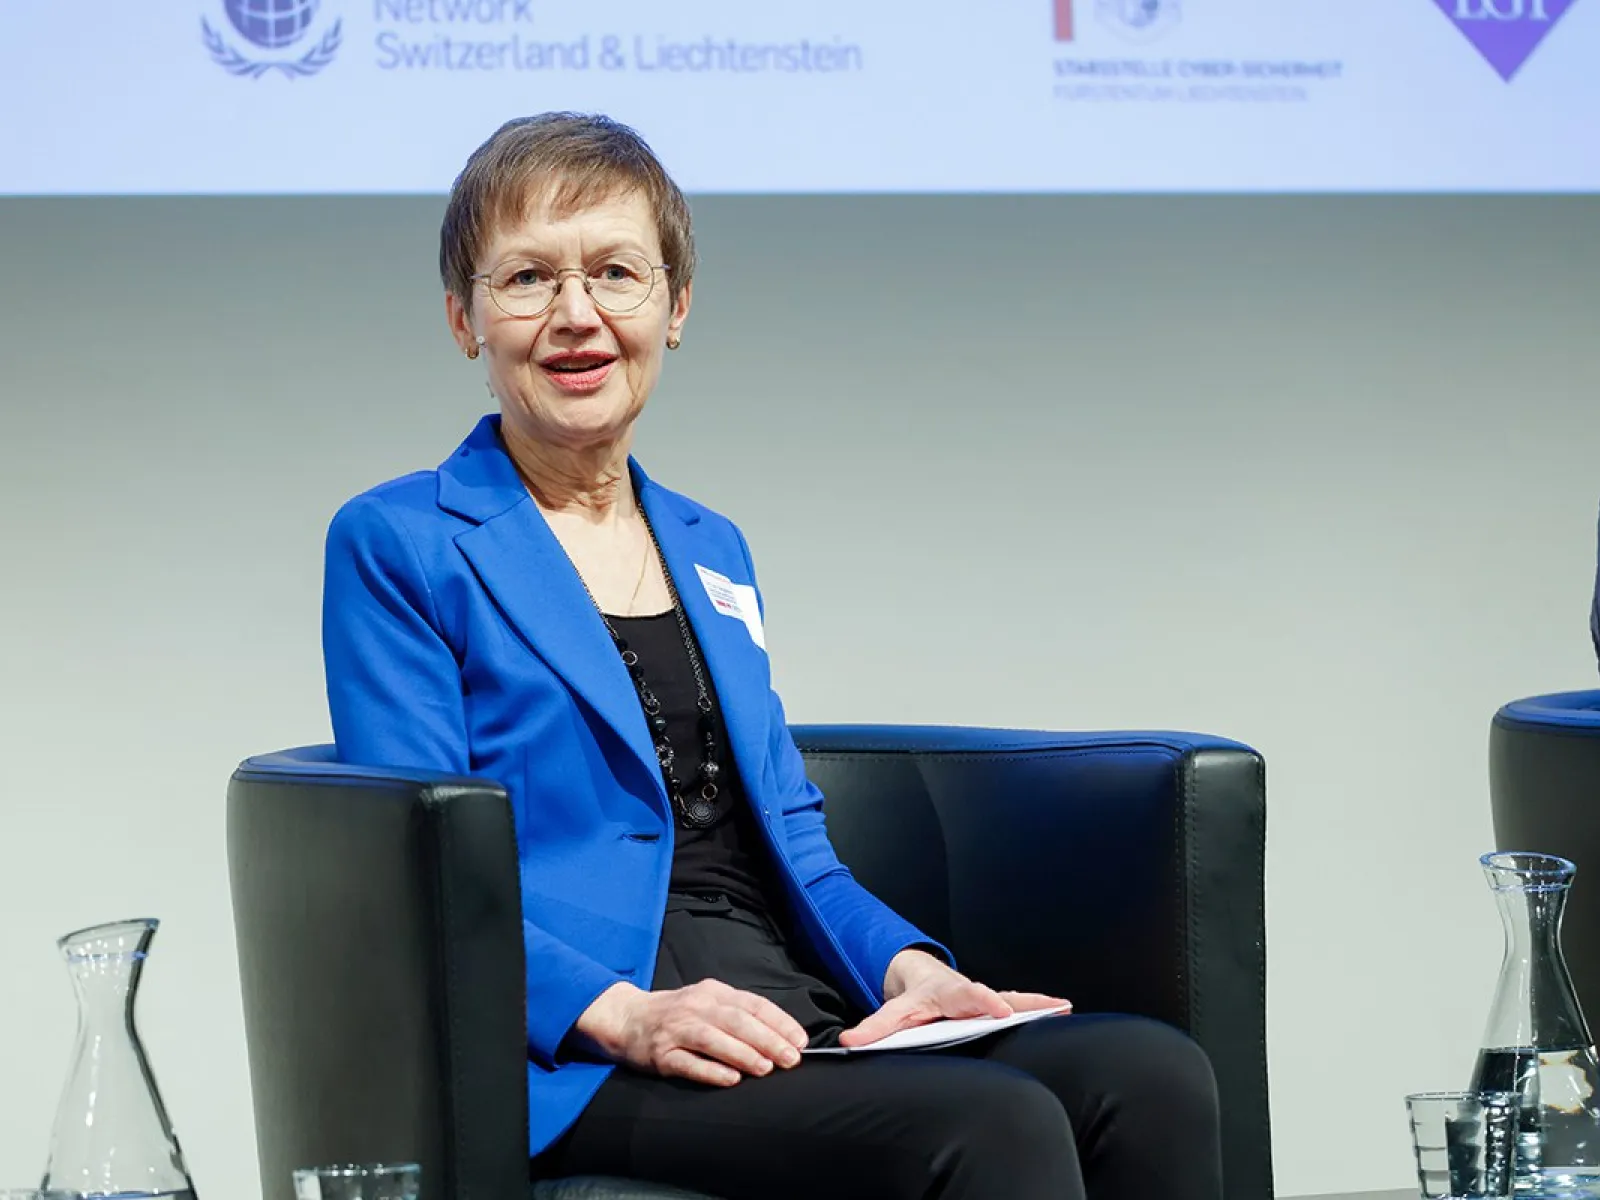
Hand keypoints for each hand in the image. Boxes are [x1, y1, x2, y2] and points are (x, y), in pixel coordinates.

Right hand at [574, 980, 809, 1086]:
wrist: (627, 1018)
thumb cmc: (677, 1014)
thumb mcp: (707, 1002)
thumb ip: (738, 1015)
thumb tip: (781, 1037)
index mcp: (714, 992)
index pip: (753, 1004)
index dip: (779, 1022)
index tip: (800, 1040)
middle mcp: (696, 1006)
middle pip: (737, 1021)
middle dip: (768, 1040)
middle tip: (791, 1059)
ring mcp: (677, 1029)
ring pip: (714, 1039)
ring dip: (743, 1054)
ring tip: (766, 1069)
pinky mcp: (661, 1054)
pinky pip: (689, 1063)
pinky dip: (711, 1071)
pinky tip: (731, 1080)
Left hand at [838, 948, 1070, 1048]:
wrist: (922, 979)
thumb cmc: (912, 999)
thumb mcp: (892, 1012)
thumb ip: (873, 1028)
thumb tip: (849, 1043)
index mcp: (948, 993)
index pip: (967, 995)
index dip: (984, 1001)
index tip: (1001, 1010)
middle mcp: (971, 993)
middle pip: (999, 994)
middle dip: (1023, 1001)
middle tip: (1051, 1005)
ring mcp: (985, 998)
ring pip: (1015, 999)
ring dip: (1039, 1004)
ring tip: (1065, 1006)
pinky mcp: (994, 1006)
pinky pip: (1019, 1006)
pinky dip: (1039, 1009)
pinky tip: (1062, 1012)